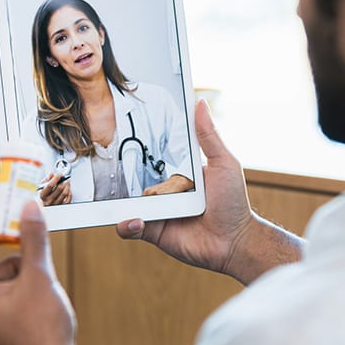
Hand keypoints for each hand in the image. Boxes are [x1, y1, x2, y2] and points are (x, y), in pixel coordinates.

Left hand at [0, 196, 83, 344]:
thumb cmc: (41, 336)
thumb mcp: (38, 277)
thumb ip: (33, 238)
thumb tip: (29, 208)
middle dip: (1, 236)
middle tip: (17, 214)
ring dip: (15, 260)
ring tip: (38, 255)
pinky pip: (0, 290)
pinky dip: (18, 279)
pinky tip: (39, 281)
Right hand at [40, 173, 71, 205]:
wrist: (44, 208)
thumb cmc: (44, 196)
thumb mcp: (41, 188)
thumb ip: (46, 180)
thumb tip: (51, 174)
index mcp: (42, 195)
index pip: (50, 185)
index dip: (55, 178)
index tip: (59, 174)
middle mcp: (49, 201)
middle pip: (59, 188)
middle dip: (63, 181)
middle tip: (65, 178)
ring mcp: (56, 204)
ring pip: (65, 193)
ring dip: (67, 186)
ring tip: (67, 182)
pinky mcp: (62, 206)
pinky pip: (68, 198)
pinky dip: (70, 193)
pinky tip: (68, 189)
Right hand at [117, 100, 304, 284]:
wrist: (234, 242)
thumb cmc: (233, 202)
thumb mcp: (223, 163)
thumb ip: (209, 135)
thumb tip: (199, 102)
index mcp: (177, 172)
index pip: (152, 156)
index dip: (137, 147)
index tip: (121, 132)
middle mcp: (164, 191)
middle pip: (136, 178)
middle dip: (125, 173)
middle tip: (110, 166)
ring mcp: (156, 211)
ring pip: (127, 201)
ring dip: (123, 200)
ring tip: (128, 199)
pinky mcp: (152, 232)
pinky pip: (130, 227)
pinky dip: (127, 224)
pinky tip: (136, 220)